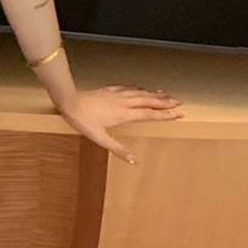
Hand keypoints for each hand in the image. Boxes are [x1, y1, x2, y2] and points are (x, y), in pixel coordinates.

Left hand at [58, 85, 183, 164]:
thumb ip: (117, 149)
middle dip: (164, 101)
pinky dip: (138, 87)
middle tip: (178, 102)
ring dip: (153, 93)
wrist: (69, 101)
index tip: (178, 114)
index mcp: (124, 114)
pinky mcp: (108, 89)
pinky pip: (128, 87)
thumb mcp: (100, 138)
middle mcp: (123, 102)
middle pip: (148, 100)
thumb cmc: (83, 119)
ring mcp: (116, 94)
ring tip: (165, 93)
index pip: (149, 114)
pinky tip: (140, 87)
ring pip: (140, 92)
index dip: (165, 114)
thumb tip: (132, 160)